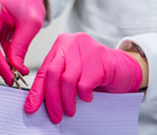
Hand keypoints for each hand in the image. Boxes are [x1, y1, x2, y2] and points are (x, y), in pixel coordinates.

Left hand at [25, 32, 142, 123]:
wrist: (124, 68)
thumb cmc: (95, 71)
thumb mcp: (73, 72)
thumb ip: (57, 79)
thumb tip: (38, 101)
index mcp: (62, 43)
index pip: (44, 69)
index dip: (37, 91)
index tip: (31, 108)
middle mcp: (72, 42)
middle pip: (53, 73)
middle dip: (52, 99)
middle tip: (55, 116)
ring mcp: (87, 48)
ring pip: (68, 80)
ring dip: (67, 101)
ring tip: (70, 111)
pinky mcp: (100, 59)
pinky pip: (84, 84)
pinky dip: (84, 96)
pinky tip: (88, 97)